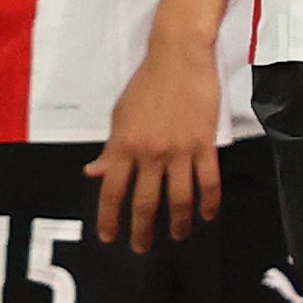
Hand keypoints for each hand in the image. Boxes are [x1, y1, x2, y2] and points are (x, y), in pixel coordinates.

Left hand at [84, 38, 219, 252]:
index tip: (109, 236)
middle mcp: (150, 152)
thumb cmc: (147, 82)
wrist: (179, 55)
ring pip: (179, 199)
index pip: (112, 191)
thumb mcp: (120, 115)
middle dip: (142, 230)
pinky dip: (208, 202)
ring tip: (177, 235)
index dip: (109, 218)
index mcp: (124, 144)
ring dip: (178, 223)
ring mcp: (179, 150)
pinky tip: (206, 214)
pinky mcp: (204, 143)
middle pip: (145, 203)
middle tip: (141, 247)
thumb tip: (95, 172)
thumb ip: (111, 148)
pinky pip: (208, 181)